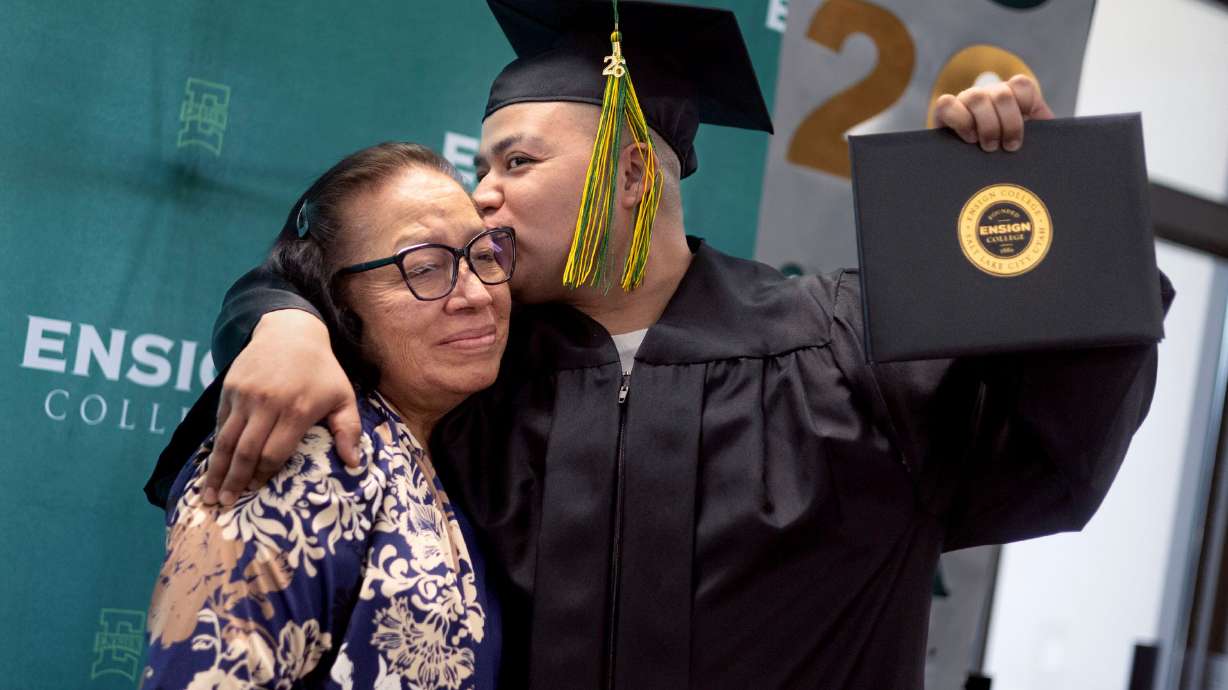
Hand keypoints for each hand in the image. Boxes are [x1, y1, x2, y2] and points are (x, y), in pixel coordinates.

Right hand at [203, 309, 360, 505]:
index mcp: (297, 410)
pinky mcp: (229, 389)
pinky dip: (214, 447)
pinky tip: (210, 466)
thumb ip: (349, 430)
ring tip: (208, 495)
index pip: (274, 452)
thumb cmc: (322, 371)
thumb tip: (355, 465)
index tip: (255, 492)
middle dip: (234, 481)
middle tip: (223, 505)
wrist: (290, 332)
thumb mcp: (343, 397)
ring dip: (216, 470)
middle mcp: (268, 404)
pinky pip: (219, 423)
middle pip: (245, 451)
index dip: (263, 475)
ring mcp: (245, 395)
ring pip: (226, 440)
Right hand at [931, 74, 1054, 151]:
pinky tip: (968, 138)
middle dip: (1008, 124)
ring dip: (986, 125)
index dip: (1026, 105)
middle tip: (1008, 147)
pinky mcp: (944, 112)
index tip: (1025, 130)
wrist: (980, 182)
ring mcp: (966, 101)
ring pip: (976, 97)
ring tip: (988, 146)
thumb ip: (1043, 135)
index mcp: (1012, 98)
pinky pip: (946, 104)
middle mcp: (989, 95)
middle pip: (1001, 94)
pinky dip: (960, 121)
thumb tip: (1064, 138)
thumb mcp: (1030, 145)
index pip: (1021, 85)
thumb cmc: (1007, 160)